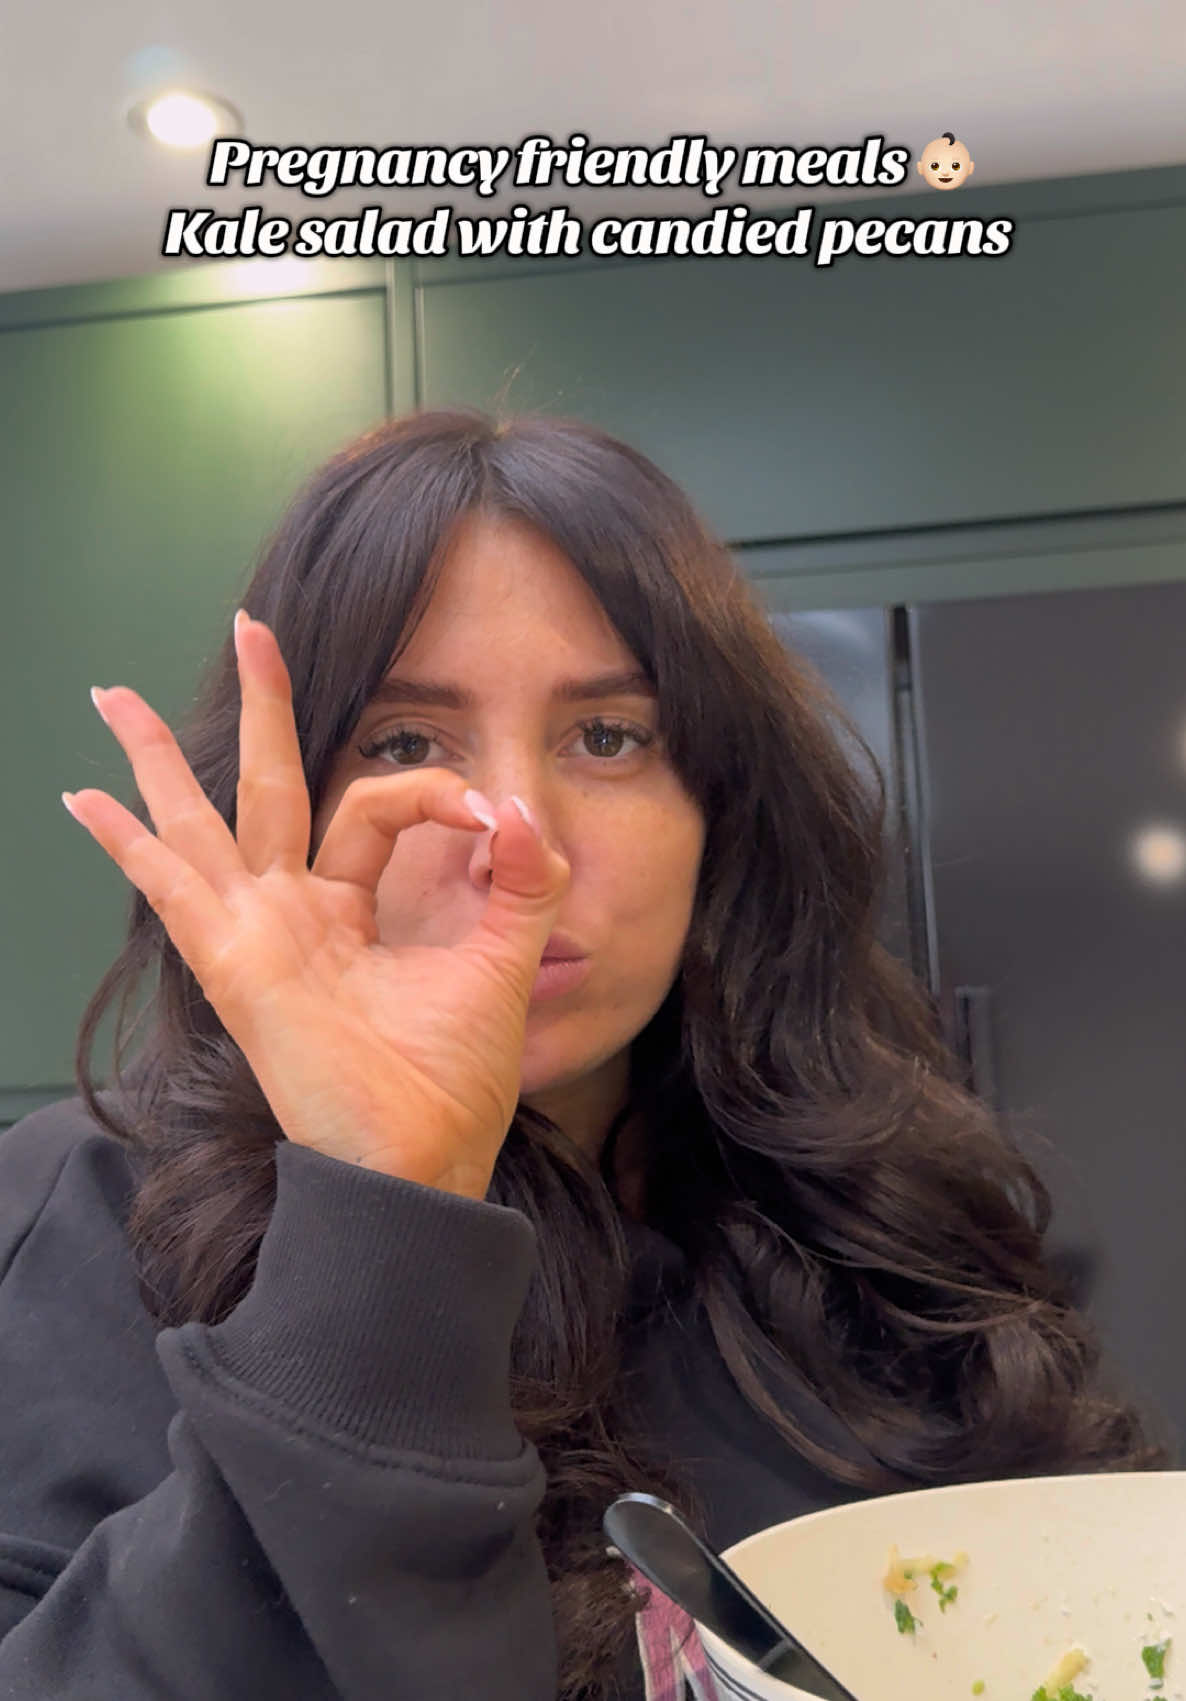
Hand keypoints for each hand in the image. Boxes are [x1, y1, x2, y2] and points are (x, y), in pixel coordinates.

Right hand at [64, 612, 570, 1199]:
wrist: (422, 1160)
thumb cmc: (453, 1081)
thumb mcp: (505, 962)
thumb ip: (525, 882)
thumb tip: (520, 806)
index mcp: (351, 909)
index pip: (378, 806)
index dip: (435, 792)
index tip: (491, 815)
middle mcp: (295, 912)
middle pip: (269, 786)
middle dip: (262, 706)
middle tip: (252, 628)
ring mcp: (257, 933)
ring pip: (200, 821)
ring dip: (159, 757)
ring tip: (111, 694)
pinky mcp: (235, 960)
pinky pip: (171, 888)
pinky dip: (126, 843)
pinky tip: (84, 800)